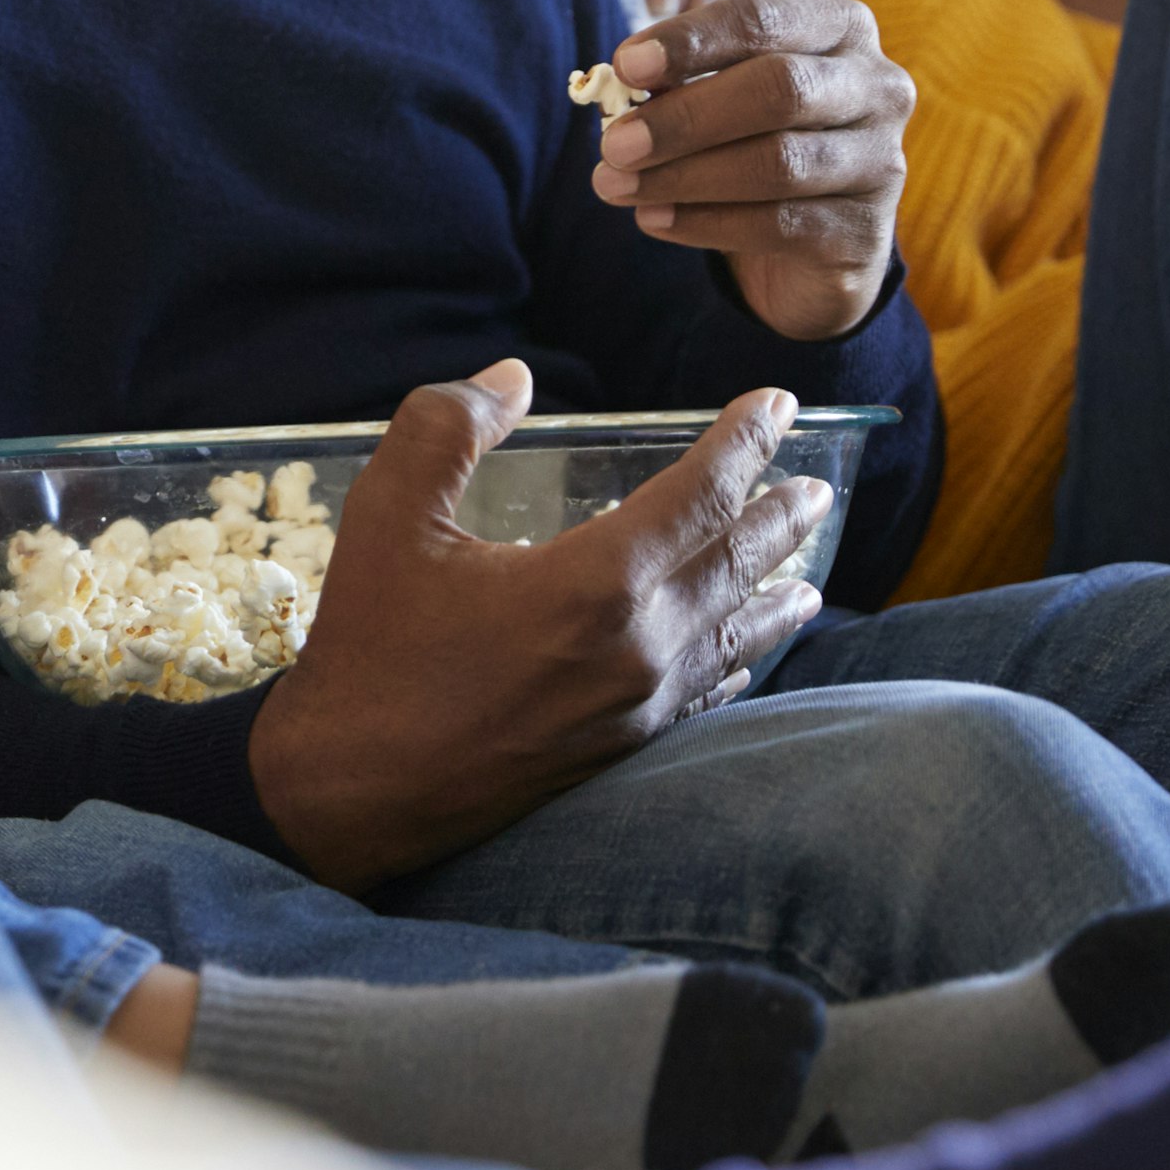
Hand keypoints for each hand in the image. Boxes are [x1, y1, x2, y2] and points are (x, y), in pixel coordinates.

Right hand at [249, 362, 831, 889]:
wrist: (351, 790)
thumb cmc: (369, 648)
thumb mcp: (388, 515)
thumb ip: (447, 427)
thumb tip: (511, 378)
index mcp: (597, 581)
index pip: (702, 493)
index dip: (745, 441)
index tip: (778, 403)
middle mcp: (641, 646)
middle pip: (739, 564)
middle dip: (782, 517)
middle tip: (818, 486)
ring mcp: (639, 707)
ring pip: (737, 637)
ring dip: (777, 594)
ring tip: (810, 574)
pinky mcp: (621, 752)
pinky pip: (707, 696)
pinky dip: (738, 663)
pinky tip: (744, 659)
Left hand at [587, 0, 911, 340]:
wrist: (810, 240)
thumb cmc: (754, 137)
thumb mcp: (722, 94)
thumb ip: (683, 80)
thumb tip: (625, 82)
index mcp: (839, 27)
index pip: (762, 20)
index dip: (691, 40)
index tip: (625, 66)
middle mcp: (876, 85)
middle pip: (777, 89)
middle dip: (685, 118)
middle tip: (613, 144)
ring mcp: (882, 159)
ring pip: (778, 163)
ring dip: (683, 176)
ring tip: (615, 185)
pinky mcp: (866, 229)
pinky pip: (780, 224)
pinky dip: (703, 222)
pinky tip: (652, 219)